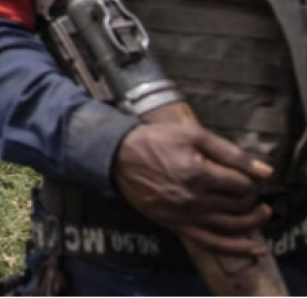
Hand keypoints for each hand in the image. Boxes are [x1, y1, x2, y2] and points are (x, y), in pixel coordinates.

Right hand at [113, 123, 273, 255]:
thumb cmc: (155, 141)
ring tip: (261, 212)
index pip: (243, 184)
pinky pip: (213, 244)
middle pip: (240, 205)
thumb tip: (265, 171)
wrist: (119, 157)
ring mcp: (185, 216)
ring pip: (233, 226)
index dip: (249, 178)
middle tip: (244, 186)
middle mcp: (194, 199)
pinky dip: (236, 249)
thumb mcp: (193, 135)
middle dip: (249, 196)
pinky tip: (255, 248)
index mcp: (198, 174)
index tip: (243, 173)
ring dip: (252, 220)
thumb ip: (231, 152)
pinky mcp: (177, 226)